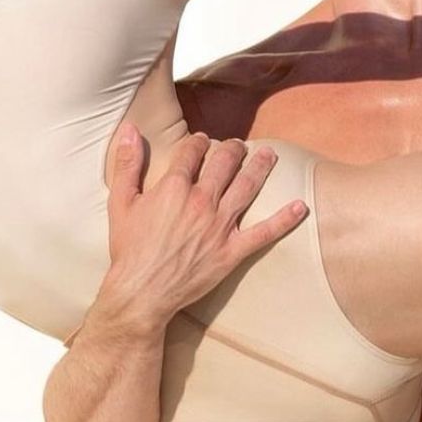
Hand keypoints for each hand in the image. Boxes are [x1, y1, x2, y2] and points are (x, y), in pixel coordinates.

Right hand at [103, 125, 306, 331]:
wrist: (142, 291)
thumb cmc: (129, 249)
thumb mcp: (120, 202)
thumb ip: (126, 164)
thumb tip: (130, 129)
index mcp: (174, 187)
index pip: (193, 151)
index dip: (198, 142)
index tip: (202, 140)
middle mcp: (201, 201)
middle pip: (225, 163)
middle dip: (233, 149)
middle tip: (238, 145)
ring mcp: (220, 226)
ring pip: (247, 187)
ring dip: (261, 167)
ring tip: (270, 155)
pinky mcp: (232, 250)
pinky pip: (264, 232)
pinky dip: (284, 219)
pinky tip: (301, 207)